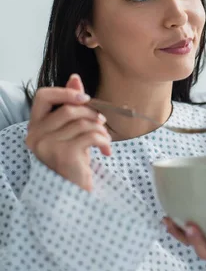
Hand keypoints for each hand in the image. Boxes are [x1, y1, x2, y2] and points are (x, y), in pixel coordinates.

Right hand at [25, 74, 111, 191]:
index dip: (65, 92)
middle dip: (91, 113)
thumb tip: (75, 78)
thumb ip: (71, 105)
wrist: (76, 192)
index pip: (43, 97)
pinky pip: (90, 135)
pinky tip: (105, 150)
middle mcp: (35, 137)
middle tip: (102, 122)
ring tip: (105, 139)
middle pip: (69, 109)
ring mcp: (47, 146)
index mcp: (35, 127)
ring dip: (100, 128)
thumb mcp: (72, 130)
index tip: (85, 98)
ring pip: (81, 122)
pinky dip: (103, 140)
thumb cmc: (73, 159)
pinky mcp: (63, 155)